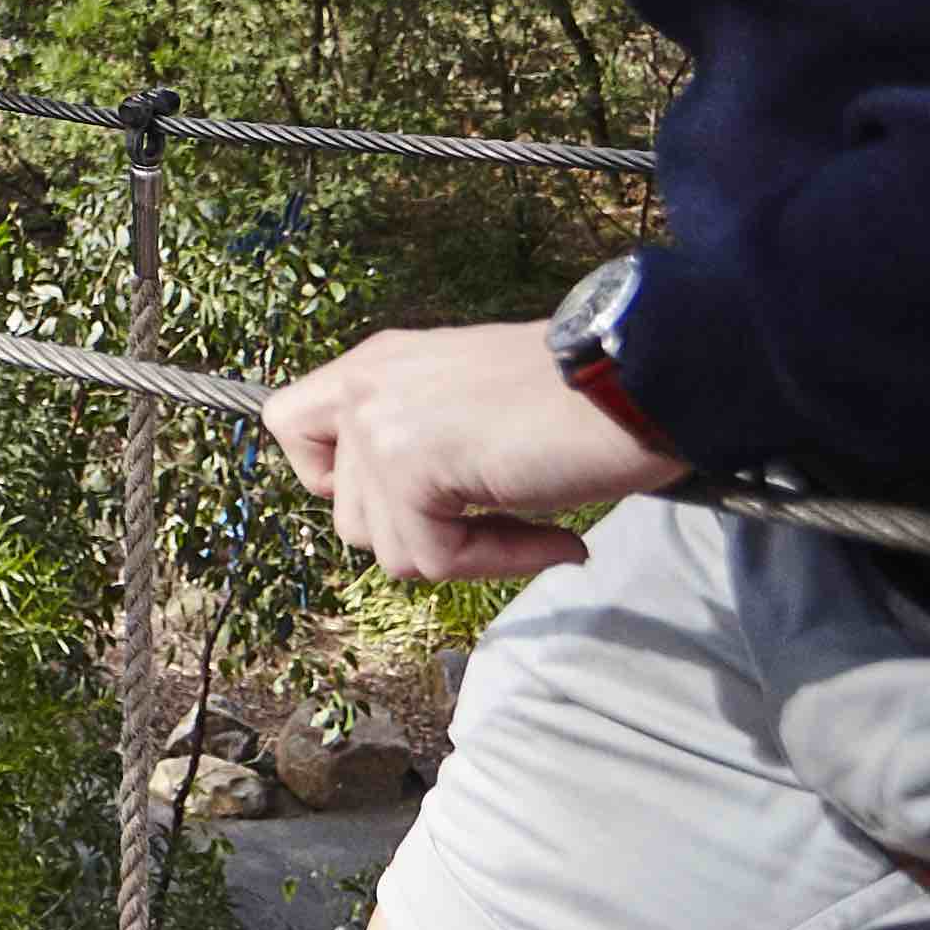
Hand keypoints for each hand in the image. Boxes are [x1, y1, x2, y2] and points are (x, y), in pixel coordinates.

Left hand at [261, 321, 680, 582]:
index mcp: (379, 365)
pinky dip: (501, 563)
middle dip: (422, 535)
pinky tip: (557, 539)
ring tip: (534, 518)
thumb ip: (416, 441)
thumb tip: (392, 518)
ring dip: (467, 553)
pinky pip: (437, 560)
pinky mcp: (411, 465)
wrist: (641, 381)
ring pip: (390, 548)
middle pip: (346, 515)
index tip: (401, 495)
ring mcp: (381, 423)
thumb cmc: (579, 399)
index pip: (289, 426)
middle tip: (497, 517)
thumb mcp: (471, 408)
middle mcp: (368, 385)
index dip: (329, 478)